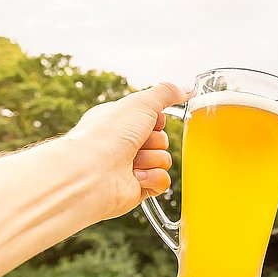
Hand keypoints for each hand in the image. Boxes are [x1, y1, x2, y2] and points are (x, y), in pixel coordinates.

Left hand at [64, 82, 187, 220]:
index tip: (149, 121)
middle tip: (137, 143)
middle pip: (162, 139)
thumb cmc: (107, 134)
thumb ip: (167, 93)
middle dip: (154, 141)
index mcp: (121, 121)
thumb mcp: (141, 102)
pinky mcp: (137, 188)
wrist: (90, 173)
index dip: (156, 120)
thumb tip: (187, 89)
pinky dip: (152, 178)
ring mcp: (130, 167)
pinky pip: (162, 181)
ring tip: (131, 162)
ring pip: (164, 160)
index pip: (154, 118)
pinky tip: (136, 177)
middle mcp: (123, 144)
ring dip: (151, 159)